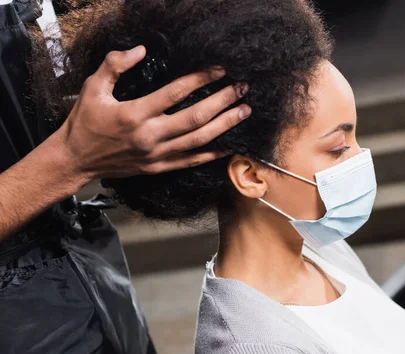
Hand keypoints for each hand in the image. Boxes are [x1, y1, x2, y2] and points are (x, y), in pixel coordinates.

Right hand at [52, 45, 250, 183]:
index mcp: (135, 114)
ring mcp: (157, 155)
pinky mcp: (160, 168)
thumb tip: (141, 50)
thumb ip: (115, 65)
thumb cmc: (85, 122)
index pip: (175, 93)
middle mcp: (150, 136)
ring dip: (225, 125)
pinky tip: (231, 145)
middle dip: (222, 101)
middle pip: (195, 117)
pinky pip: (192, 161)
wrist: (76, 160)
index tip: (219, 70)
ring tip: (244, 111)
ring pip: (199, 140)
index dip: (200, 79)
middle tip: (241, 89)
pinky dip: (213, 154)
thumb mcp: (93, 88)